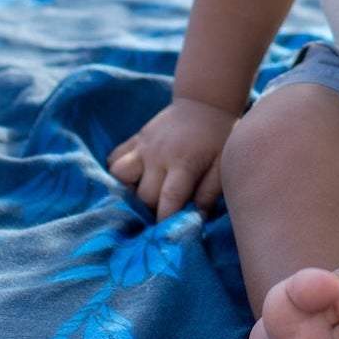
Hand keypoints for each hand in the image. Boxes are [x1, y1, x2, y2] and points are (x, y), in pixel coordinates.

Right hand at [107, 97, 237, 220]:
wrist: (206, 101)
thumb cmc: (219, 137)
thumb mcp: (223, 164)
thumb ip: (210, 192)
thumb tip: (196, 218)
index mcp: (183, 163)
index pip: (168, 199)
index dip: (165, 220)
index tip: (164, 237)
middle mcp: (158, 155)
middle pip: (143, 194)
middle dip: (149, 210)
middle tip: (157, 218)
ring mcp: (144, 145)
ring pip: (120, 175)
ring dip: (127, 190)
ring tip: (139, 198)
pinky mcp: (136, 138)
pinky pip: (114, 158)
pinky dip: (118, 171)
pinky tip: (131, 179)